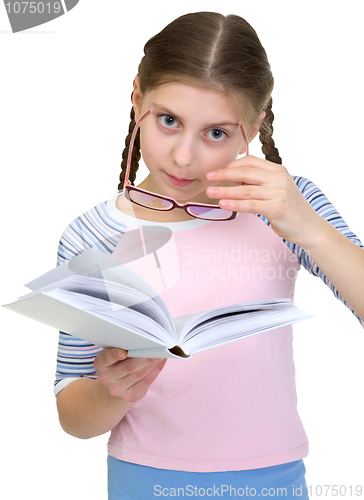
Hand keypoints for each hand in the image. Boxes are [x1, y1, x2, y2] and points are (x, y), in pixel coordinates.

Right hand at [94, 348, 166, 402]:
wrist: (114, 385)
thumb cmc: (116, 363)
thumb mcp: (113, 354)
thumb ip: (122, 348)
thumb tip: (142, 342)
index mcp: (101, 364)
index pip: (107, 358)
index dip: (114, 354)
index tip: (123, 351)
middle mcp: (106, 378)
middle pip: (129, 367)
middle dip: (146, 357)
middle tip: (158, 348)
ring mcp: (118, 389)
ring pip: (140, 374)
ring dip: (153, 363)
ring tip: (162, 354)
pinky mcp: (130, 396)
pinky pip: (146, 382)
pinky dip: (155, 371)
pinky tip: (161, 362)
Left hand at [206, 155, 322, 247]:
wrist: (308, 226)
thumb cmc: (289, 209)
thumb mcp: (277, 189)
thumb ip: (259, 182)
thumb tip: (234, 179)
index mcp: (278, 170)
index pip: (251, 161)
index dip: (232, 164)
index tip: (218, 170)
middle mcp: (279, 178)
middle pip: (245, 172)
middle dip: (224, 174)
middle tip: (209, 177)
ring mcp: (279, 192)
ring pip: (245, 189)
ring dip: (225, 190)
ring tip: (211, 192)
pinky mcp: (277, 208)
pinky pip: (250, 205)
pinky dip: (235, 203)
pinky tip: (223, 203)